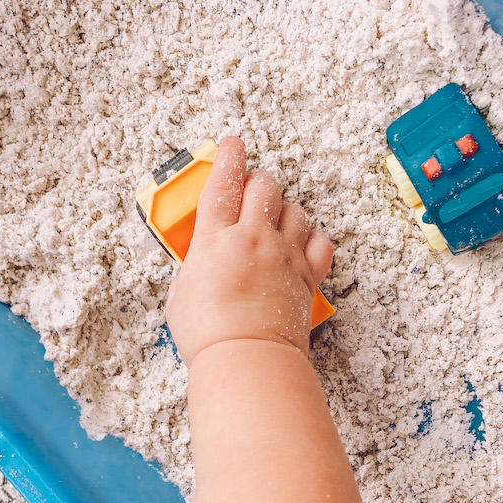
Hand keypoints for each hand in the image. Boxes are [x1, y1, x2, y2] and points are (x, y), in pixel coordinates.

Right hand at [165, 137, 333, 366]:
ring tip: (274, 221)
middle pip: (264, 187)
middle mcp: (253, 238)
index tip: (233, 145)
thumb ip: (196, 266)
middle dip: (257, 183)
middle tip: (250, 192)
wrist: (246, 357)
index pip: (223, 183)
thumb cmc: (210, 333)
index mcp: (215, 239)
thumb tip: (205, 263)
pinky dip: (312, 237)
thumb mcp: (182, 292)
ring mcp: (284, 254)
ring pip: (295, 209)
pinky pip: (320, 241)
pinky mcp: (306, 275)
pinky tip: (302, 243)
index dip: (228, 158)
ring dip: (284, 209)